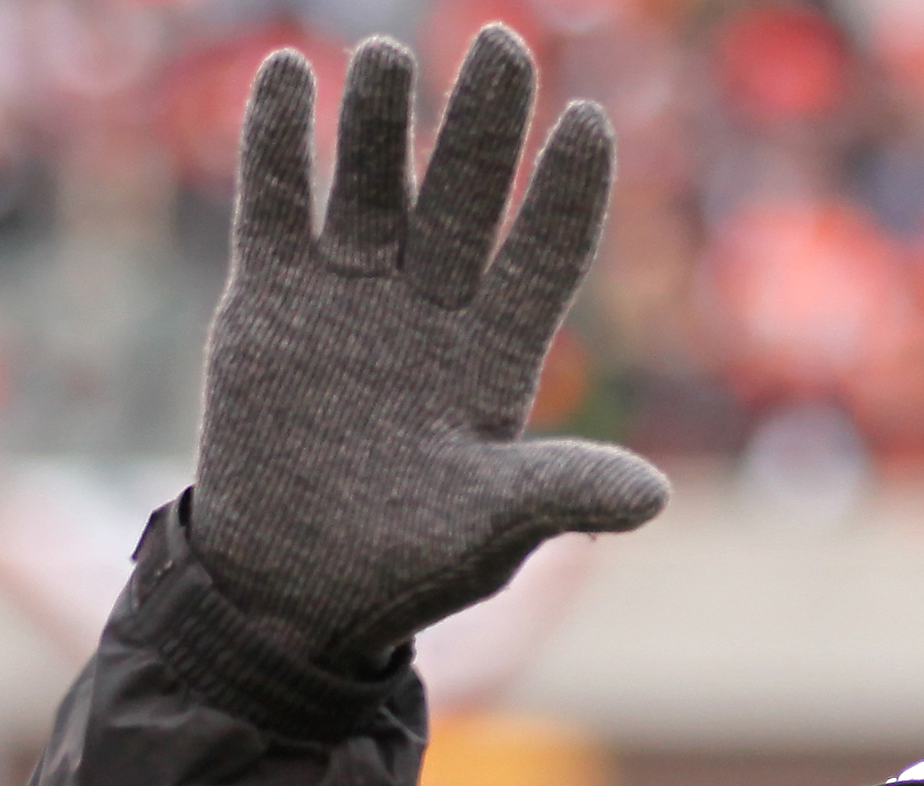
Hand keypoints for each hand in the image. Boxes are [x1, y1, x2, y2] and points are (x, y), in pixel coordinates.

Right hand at [192, 24, 668, 671]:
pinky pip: (277, 205)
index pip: (544, 254)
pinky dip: (279, 146)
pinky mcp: (272, 298)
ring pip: (373, 183)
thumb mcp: (485, 539)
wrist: (287, 593)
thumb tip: (652, 496)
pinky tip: (291, 77)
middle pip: (465, 196)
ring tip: (389, 58)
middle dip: (485, 126)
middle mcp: (430, 306)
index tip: (589, 122)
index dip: (567, 193)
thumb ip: (557, 497)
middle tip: (503, 45)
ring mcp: (350, 292)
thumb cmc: (403, 569)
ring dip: (382, 122)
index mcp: (497, 355)